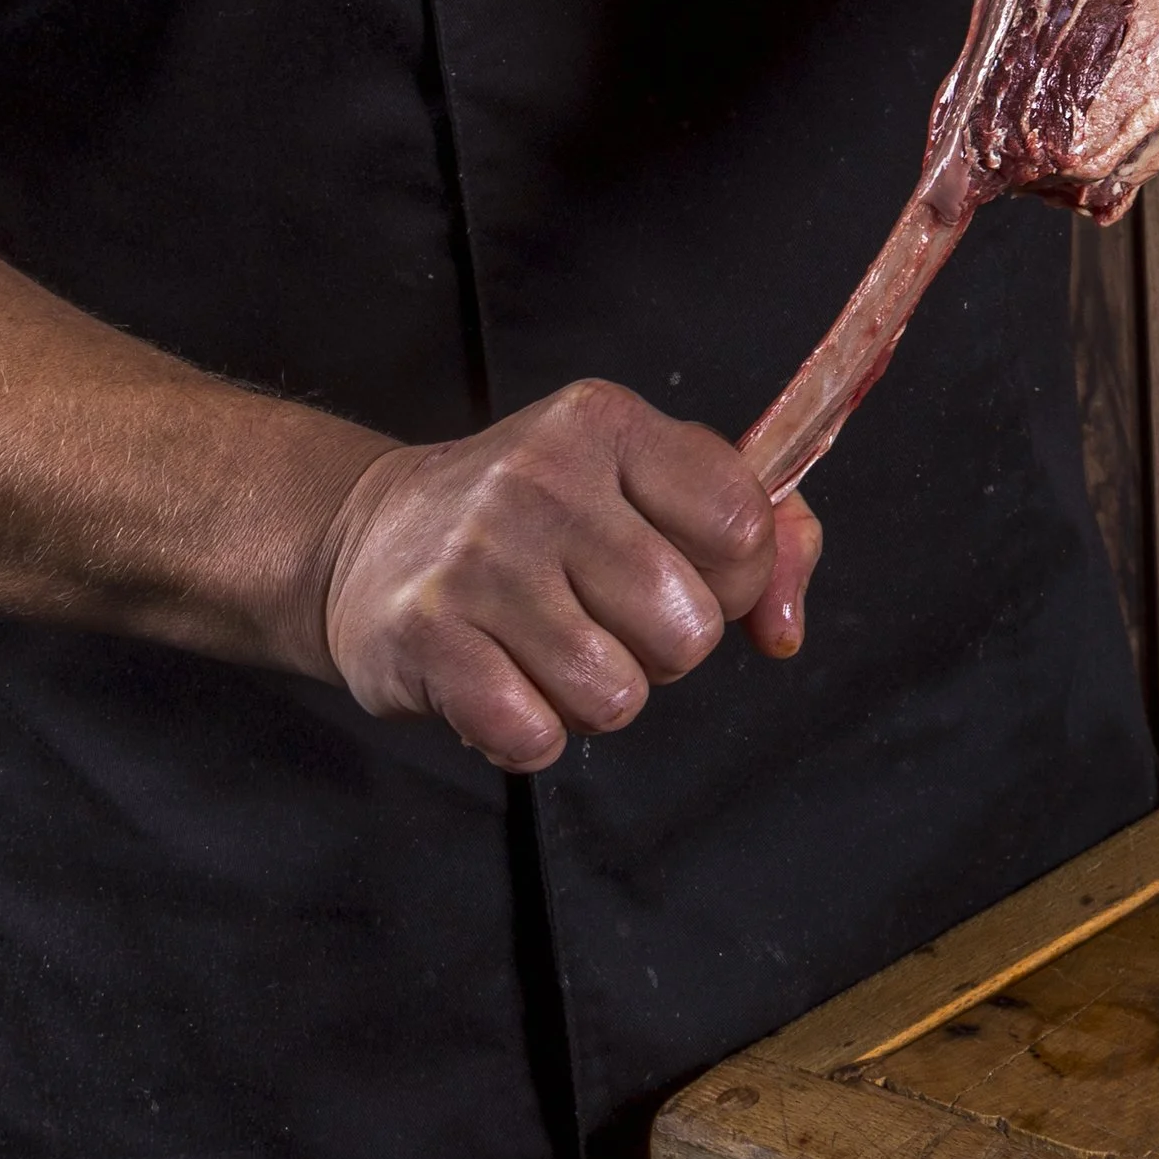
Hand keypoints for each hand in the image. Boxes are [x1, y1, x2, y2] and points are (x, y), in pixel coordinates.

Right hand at [315, 378, 822, 772]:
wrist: (374, 536)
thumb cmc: (541, 520)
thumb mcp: (649, 486)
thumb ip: (763, 538)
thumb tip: (784, 629)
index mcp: (609, 423)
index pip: (742, 527)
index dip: (734, 578)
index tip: (685, 571)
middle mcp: (541, 476)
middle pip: (688, 628)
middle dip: (662, 648)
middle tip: (603, 616)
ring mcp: (478, 554)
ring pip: (616, 695)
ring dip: (593, 696)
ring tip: (548, 648)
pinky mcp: (425, 632)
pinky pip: (534, 735)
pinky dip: (530, 733)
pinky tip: (502, 682)